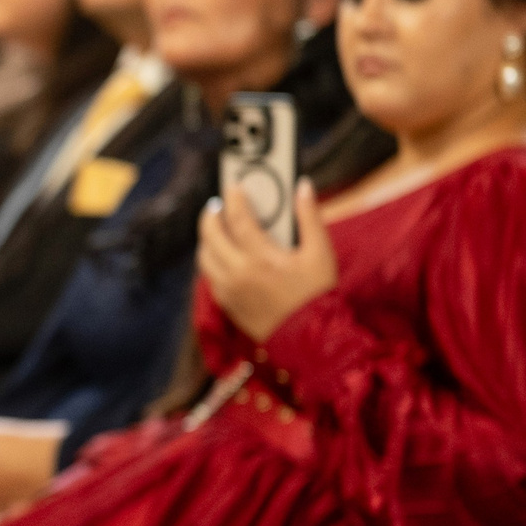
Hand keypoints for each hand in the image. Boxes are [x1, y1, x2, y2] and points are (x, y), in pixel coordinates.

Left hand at [198, 179, 334, 341]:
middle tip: (216, 205)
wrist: (311, 339)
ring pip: (204, 257)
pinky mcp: (226, 305)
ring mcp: (228, 291)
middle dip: (210, 216)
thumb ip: (309, 217)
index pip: (238, 219)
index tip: (233, 187)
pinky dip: (211, 261)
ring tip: (217, 228)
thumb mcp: (321, 253)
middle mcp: (238, 274)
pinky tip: (223, 255)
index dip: (234, 199)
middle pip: (210, 236)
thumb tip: (302, 187)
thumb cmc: (318, 294)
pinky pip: (209, 277)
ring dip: (207, 239)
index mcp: (261, 259)